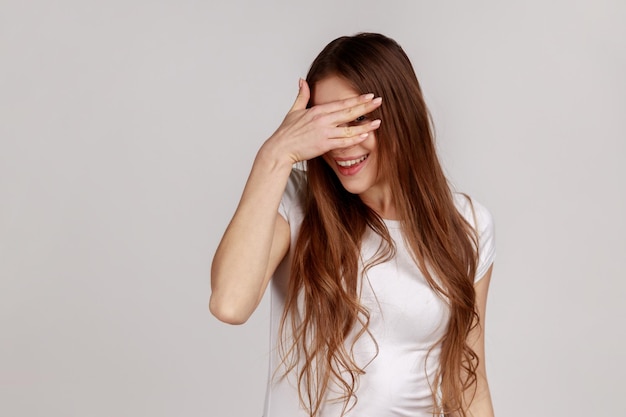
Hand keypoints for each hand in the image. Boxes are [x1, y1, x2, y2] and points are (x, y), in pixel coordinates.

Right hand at [264, 79, 381, 164]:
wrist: (280, 149)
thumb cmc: (286, 132)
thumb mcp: (294, 110)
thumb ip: (301, 95)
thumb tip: (302, 80)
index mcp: (317, 110)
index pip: (341, 103)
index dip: (356, 99)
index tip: (369, 95)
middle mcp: (323, 120)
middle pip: (348, 112)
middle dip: (365, 107)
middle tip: (379, 101)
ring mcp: (324, 133)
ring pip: (349, 128)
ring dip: (365, 125)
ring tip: (378, 122)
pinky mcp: (324, 145)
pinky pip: (343, 142)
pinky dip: (355, 139)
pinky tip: (365, 136)